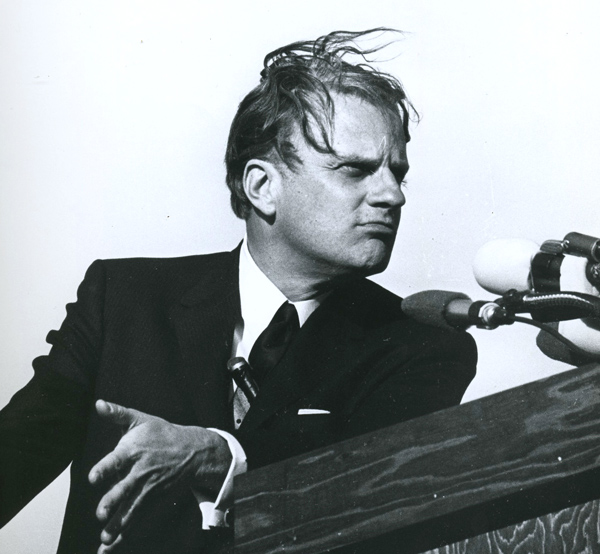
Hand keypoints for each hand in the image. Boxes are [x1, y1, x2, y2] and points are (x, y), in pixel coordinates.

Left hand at [88, 399, 231, 552]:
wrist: (193, 451)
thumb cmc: (162, 433)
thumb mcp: (141, 419)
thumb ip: (117, 414)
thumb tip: (98, 403)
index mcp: (133, 450)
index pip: (117, 460)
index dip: (105, 469)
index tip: (94, 478)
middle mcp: (139, 472)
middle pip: (125, 488)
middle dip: (114, 501)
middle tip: (101, 512)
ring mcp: (147, 488)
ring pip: (130, 508)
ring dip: (118, 524)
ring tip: (105, 537)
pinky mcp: (151, 500)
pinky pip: (135, 519)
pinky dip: (123, 534)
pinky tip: (108, 546)